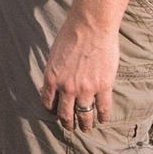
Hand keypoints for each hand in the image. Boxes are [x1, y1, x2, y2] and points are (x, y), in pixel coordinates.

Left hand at [38, 8, 120, 132]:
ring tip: (87, 127)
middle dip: (68, 124)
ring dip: (85, 124)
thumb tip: (54, 84)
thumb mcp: (54, 55)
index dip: (52, 111)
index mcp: (52, 79)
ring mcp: (86, 89)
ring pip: (84, 116)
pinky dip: (103, 117)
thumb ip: (55, 72)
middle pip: (66, 114)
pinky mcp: (103, 86)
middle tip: (71, 127)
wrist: (90, 26)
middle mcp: (67, 88)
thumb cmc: (70, 35)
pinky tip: (103, 120)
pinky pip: (103, 108)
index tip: (56, 113)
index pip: (48, 104)